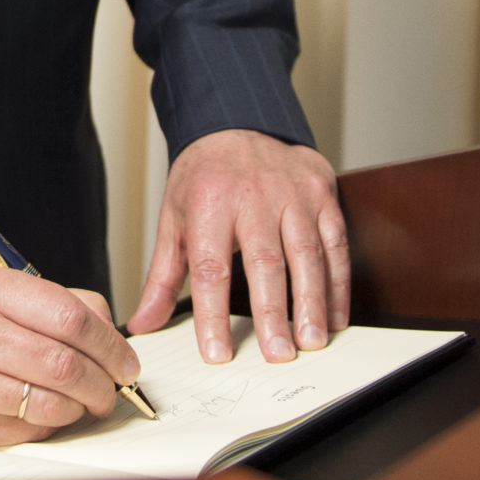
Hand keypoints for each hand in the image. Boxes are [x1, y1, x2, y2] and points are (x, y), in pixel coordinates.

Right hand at [0, 266, 142, 446]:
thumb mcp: (2, 287)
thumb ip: (61, 303)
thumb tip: (113, 337)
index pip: (69, 318)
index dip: (111, 345)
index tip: (126, 362)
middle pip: (64, 365)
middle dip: (103, 384)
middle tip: (112, 388)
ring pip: (50, 406)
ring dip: (80, 409)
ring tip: (84, 401)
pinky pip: (25, 432)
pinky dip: (47, 425)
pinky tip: (44, 411)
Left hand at [128, 128, 349, 365]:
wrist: (236, 124)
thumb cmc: (204, 178)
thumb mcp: (174, 219)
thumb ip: (162, 277)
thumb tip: (142, 324)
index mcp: (210, 201)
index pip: (211, 266)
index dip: (213, 313)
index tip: (216, 352)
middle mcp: (253, 195)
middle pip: (265, 261)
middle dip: (273, 313)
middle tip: (277, 355)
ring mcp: (293, 192)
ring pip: (307, 253)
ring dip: (312, 302)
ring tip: (310, 342)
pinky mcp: (322, 193)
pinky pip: (335, 243)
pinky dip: (337, 284)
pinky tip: (333, 316)